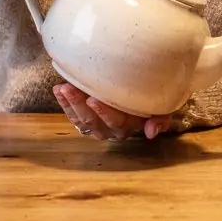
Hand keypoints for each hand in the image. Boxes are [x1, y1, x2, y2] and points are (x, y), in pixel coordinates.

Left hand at [54, 83, 174, 141]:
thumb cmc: (152, 99)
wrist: (143, 95)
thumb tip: (151, 132)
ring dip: (69, 103)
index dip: (104, 112)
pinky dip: (64, 103)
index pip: (116, 122)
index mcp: (129, 127)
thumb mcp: (162, 108)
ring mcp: (97, 126)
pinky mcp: (86, 121)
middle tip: (70, 88)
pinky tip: (58, 90)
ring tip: (61, 88)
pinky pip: (72, 116)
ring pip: (80, 119)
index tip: (93, 98)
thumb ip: (161, 119)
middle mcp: (111, 130)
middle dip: (79, 104)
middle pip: (93, 120)